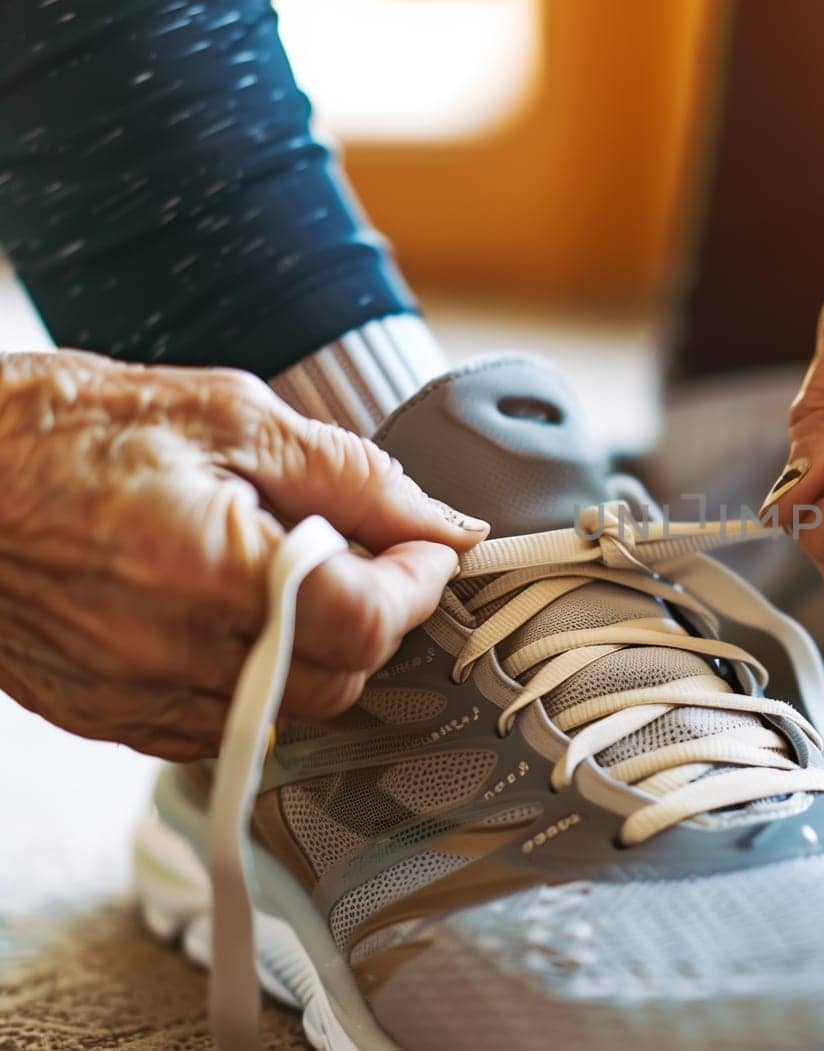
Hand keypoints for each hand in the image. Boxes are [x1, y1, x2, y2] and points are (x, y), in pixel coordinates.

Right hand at [0, 351, 486, 759]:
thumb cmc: (63, 429)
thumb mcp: (231, 416)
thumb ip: (354, 476)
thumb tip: (442, 522)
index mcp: (216, 569)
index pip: (370, 618)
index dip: (419, 583)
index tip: (427, 548)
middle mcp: (176, 651)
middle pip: (342, 676)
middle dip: (374, 615)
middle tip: (361, 551)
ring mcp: (135, 694)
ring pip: (287, 709)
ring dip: (317, 650)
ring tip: (287, 575)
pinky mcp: (106, 714)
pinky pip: (221, 725)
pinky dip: (254, 679)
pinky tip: (231, 617)